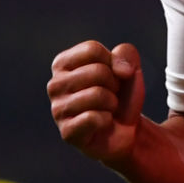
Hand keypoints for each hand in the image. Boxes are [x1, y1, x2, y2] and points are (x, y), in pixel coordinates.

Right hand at [48, 40, 144, 167]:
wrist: (127, 130)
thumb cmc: (122, 95)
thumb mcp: (129, 67)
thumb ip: (126, 54)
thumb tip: (121, 70)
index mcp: (63, 64)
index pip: (92, 50)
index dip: (112, 63)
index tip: (111, 76)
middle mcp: (54, 85)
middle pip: (97, 71)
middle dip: (114, 85)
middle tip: (111, 96)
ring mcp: (58, 110)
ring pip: (97, 94)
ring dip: (112, 103)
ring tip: (107, 109)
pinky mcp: (67, 132)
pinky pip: (93, 118)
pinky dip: (107, 120)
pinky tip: (102, 123)